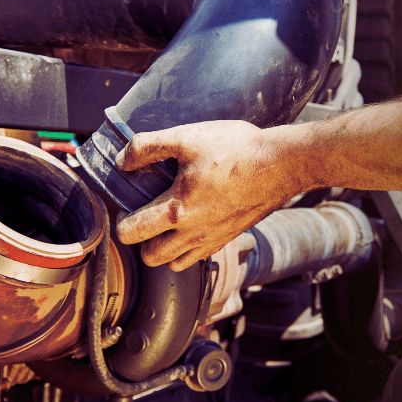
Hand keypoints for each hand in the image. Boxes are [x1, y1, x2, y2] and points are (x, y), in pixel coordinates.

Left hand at [114, 121, 303, 269]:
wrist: (281, 164)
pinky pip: (198, 258)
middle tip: (145, 217)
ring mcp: (212, 239)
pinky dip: (188, 250)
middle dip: (141, 241)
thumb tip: (122, 160)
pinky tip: (192, 225)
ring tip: (166, 224)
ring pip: (174, 263)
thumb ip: (147, 147)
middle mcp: (192, 233)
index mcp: (175, 210)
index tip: (127, 206)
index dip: (121, 221)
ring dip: (164, 250)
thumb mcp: (187, 137)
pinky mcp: (228, 238)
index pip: (131, 233)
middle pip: (150, 256)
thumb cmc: (235, 150)